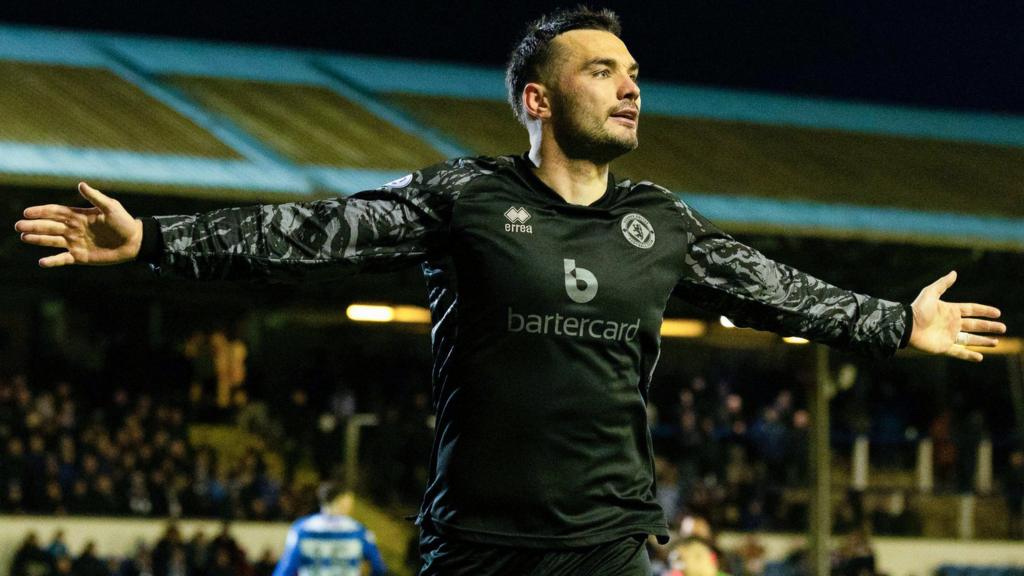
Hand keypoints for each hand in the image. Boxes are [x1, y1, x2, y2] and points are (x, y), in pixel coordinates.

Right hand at [14, 182, 143, 267]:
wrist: (135, 242)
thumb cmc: (124, 222)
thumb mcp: (111, 207)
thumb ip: (95, 197)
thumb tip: (80, 184)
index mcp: (78, 216)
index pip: (55, 212)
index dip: (41, 212)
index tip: (27, 212)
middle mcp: (73, 229)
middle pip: (49, 226)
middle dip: (34, 226)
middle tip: (18, 226)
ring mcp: (76, 243)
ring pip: (52, 241)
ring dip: (38, 240)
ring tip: (24, 237)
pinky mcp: (80, 257)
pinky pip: (63, 259)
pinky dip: (53, 261)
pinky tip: (42, 261)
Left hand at [908, 271, 1005, 361]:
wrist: (906, 327)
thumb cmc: (917, 309)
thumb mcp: (930, 293)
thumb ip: (943, 284)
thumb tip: (954, 272)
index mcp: (950, 311)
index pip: (972, 310)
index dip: (984, 311)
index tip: (997, 313)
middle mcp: (952, 324)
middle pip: (975, 325)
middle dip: (989, 327)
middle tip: (1003, 328)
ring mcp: (948, 336)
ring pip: (970, 339)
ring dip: (983, 341)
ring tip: (997, 342)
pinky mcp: (944, 347)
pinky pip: (959, 352)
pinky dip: (969, 355)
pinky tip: (981, 357)